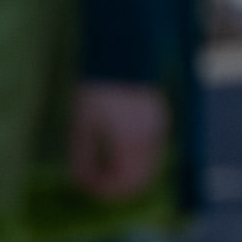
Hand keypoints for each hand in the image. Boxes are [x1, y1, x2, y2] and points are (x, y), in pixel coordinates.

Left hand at [68, 81, 167, 204]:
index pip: (124, 182)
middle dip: (117, 186)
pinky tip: (115, 152)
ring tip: (102, 168)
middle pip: (140, 180)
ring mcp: (159, 129)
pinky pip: (151, 152)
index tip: (85, 187)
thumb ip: (81, 156)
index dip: (104, 190)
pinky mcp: (160, 120)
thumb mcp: (81, 123)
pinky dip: (135, 160)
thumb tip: (81, 183)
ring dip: (127, 174)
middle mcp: (150, 139)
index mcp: (131, 141)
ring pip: (148, 168)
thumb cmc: (97, 87)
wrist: (123, 51)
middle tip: (94, 183)